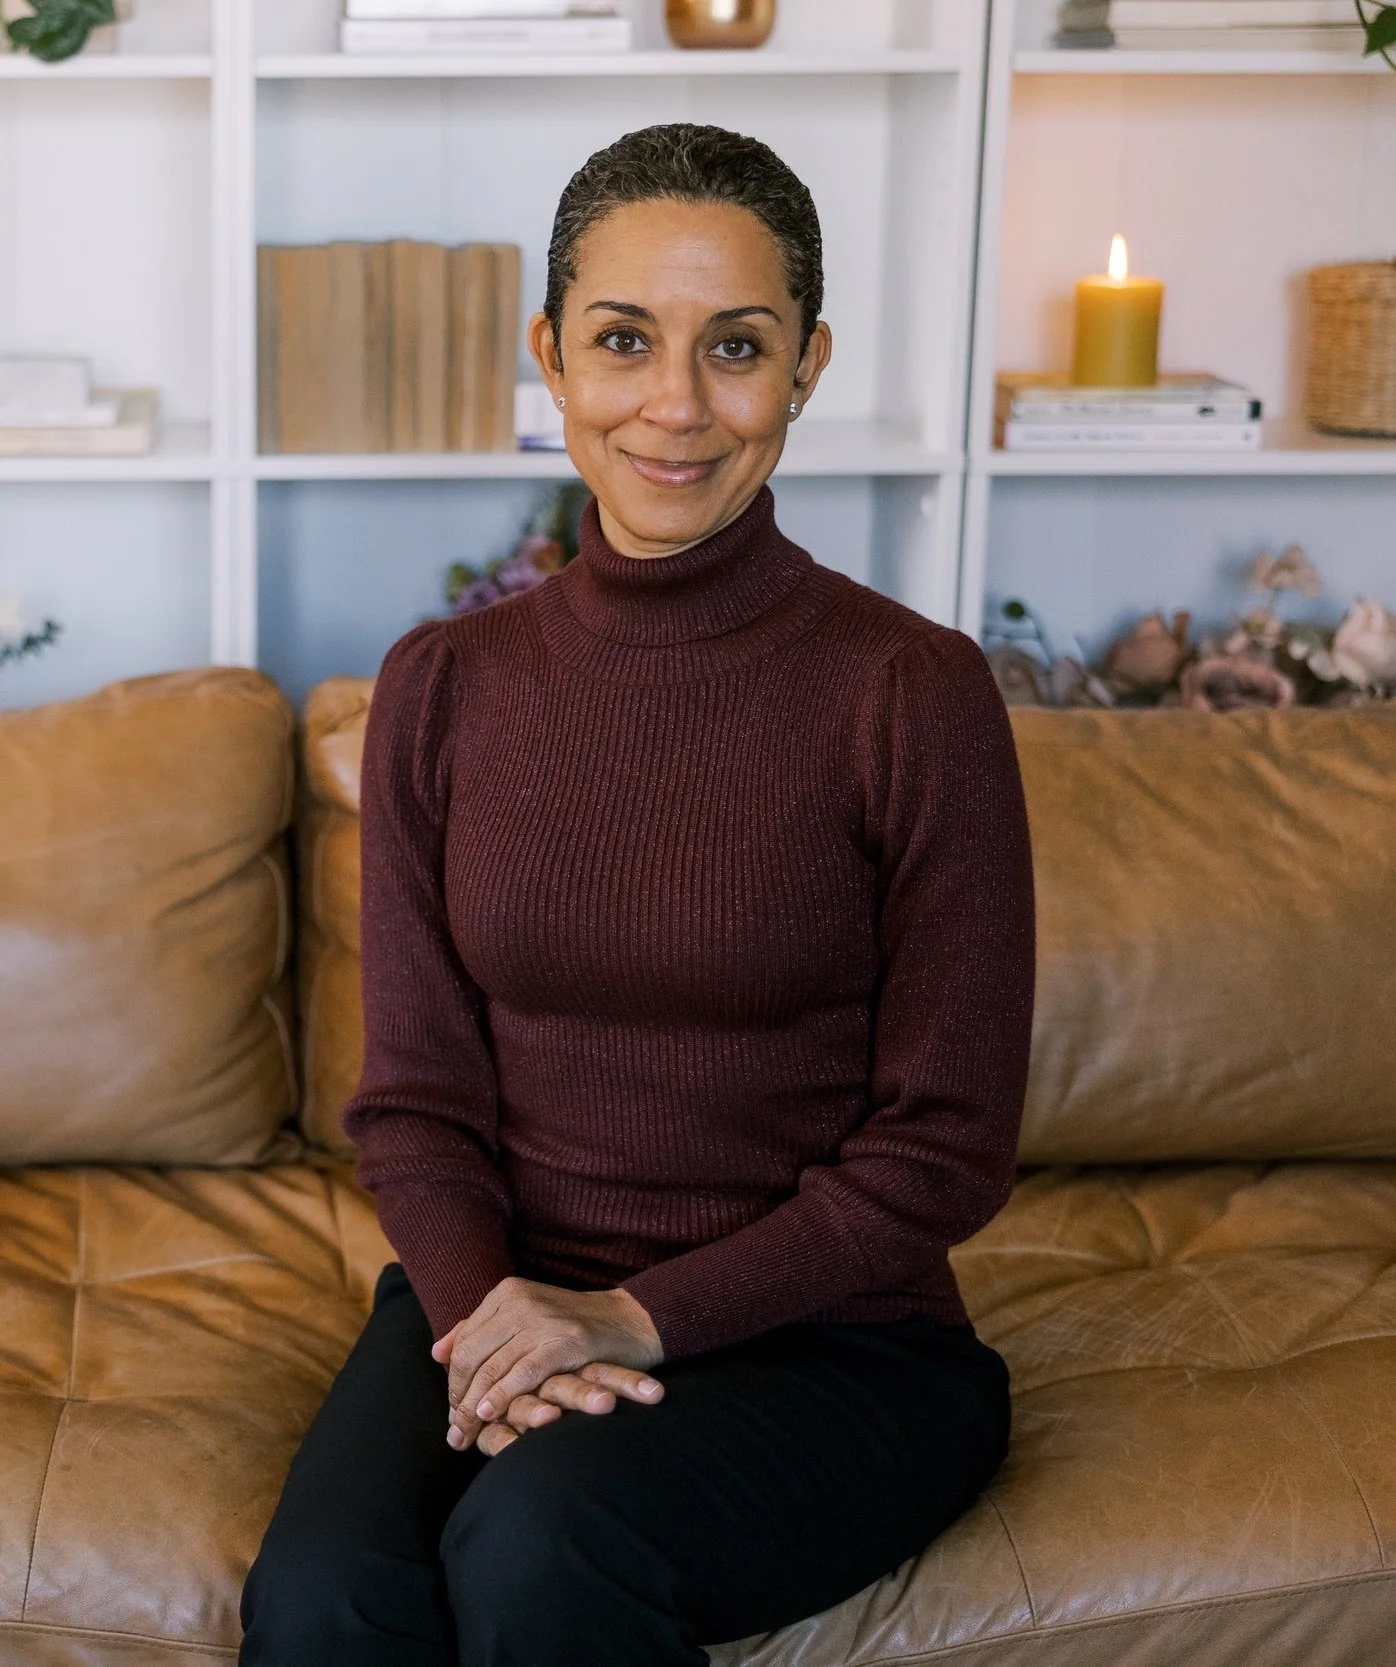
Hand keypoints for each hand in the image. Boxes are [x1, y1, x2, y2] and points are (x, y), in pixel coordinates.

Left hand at [430, 1276, 663, 1452]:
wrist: (630, 1321)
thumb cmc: (575, 1328)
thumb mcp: (526, 1319)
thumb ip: (482, 1330)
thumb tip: (438, 1352)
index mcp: (506, 1293)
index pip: (465, 1342)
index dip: (454, 1380)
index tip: (452, 1411)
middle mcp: (519, 1301)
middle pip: (472, 1356)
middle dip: (459, 1398)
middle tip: (454, 1433)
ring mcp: (542, 1320)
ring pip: (493, 1368)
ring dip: (474, 1408)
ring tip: (464, 1435)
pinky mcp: (564, 1340)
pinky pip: (522, 1373)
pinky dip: (502, 1396)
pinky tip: (491, 1414)